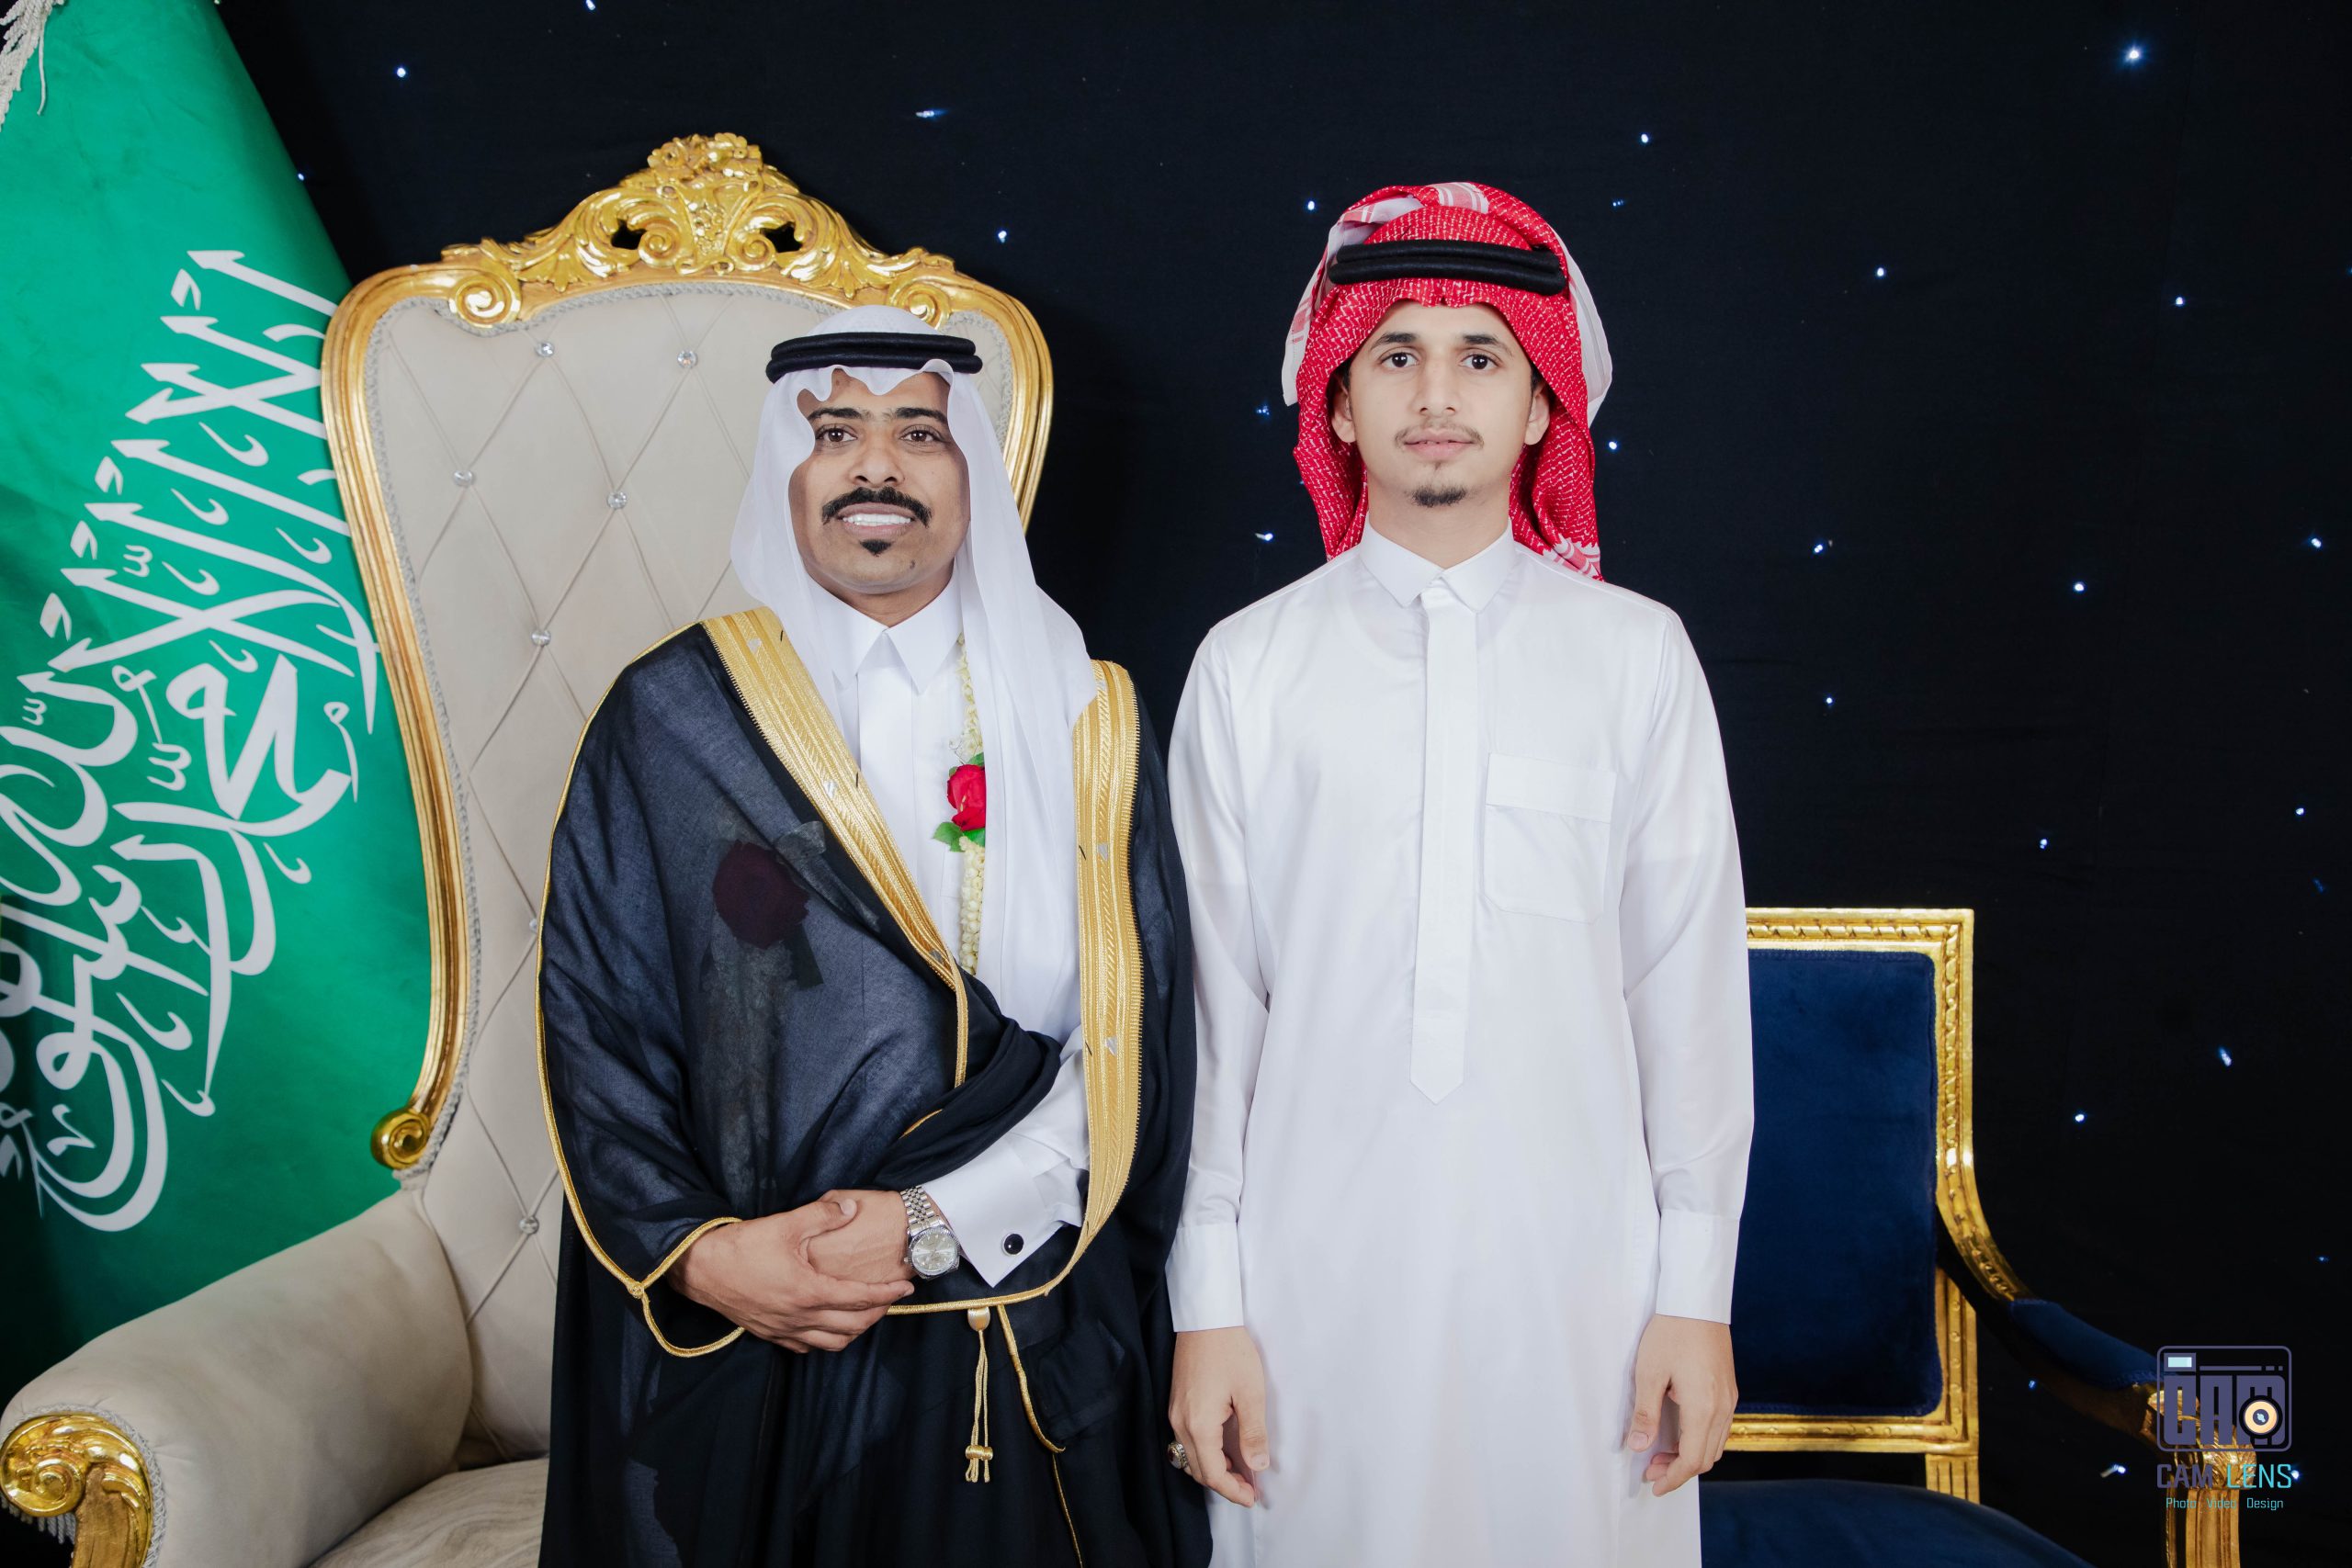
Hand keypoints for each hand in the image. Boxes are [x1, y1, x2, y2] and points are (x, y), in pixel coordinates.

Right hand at [671, 1197, 913, 1352]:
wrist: (699, 1269)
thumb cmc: (742, 1245)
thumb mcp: (784, 1224)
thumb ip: (821, 1215)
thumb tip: (850, 1208)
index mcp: (809, 1291)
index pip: (860, 1297)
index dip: (887, 1293)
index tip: (906, 1287)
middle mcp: (799, 1316)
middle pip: (851, 1326)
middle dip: (876, 1313)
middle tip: (889, 1298)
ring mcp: (783, 1329)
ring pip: (831, 1343)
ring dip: (853, 1331)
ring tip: (864, 1314)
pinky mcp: (768, 1333)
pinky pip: (805, 1347)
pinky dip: (824, 1340)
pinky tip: (827, 1327)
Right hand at [1170, 1326, 1269, 1506]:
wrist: (1205, 1319)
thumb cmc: (1230, 1351)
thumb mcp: (1250, 1393)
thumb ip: (1253, 1434)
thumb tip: (1258, 1466)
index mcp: (1199, 1424)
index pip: (1213, 1473)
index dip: (1233, 1491)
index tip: (1252, 1498)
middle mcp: (1181, 1423)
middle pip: (1198, 1470)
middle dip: (1224, 1484)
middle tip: (1250, 1488)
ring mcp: (1175, 1414)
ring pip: (1190, 1457)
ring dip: (1213, 1470)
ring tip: (1240, 1470)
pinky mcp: (1176, 1404)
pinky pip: (1186, 1441)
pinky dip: (1205, 1453)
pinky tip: (1224, 1448)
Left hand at [1624, 1313, 1737, 1494]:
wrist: (1696, 1302)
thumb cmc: (1670, 1333)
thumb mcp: (1649, 1373)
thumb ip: (1645, 1413)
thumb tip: (1637, 1447)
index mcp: (1703, 1407)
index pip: (1692, 1459)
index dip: (1673, 1477)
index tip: (1653, 1485)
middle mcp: (1723, 1407)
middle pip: (1707, 1457)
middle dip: (1680, 1470)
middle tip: (1651, 1469)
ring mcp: (1729, 1398)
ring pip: (1716, 1444)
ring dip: (1691, 1456)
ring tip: (1662, 1453)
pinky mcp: (1728, 1389)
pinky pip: (1720, 1427)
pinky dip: (1701, 1440)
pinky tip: (1680, 1433)